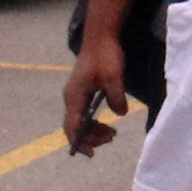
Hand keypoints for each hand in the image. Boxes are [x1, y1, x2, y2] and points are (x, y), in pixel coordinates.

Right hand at [62, 32, 126, 153]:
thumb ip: (116, 97)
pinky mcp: (82, 92)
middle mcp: (71, 99)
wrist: (100, 37)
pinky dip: (93, 122)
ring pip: (80, 122)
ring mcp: (76, 96)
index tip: (92, 153)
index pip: (72, 127)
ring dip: (93, 131)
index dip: (80, 142)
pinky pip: (84, 114)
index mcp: (75, 97)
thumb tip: (120, 113)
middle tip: (111, 138)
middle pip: (75, 127)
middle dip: (91, 138)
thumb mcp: (114, 77)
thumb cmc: (105, 55)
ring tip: (112, 134)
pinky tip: (106, 124)